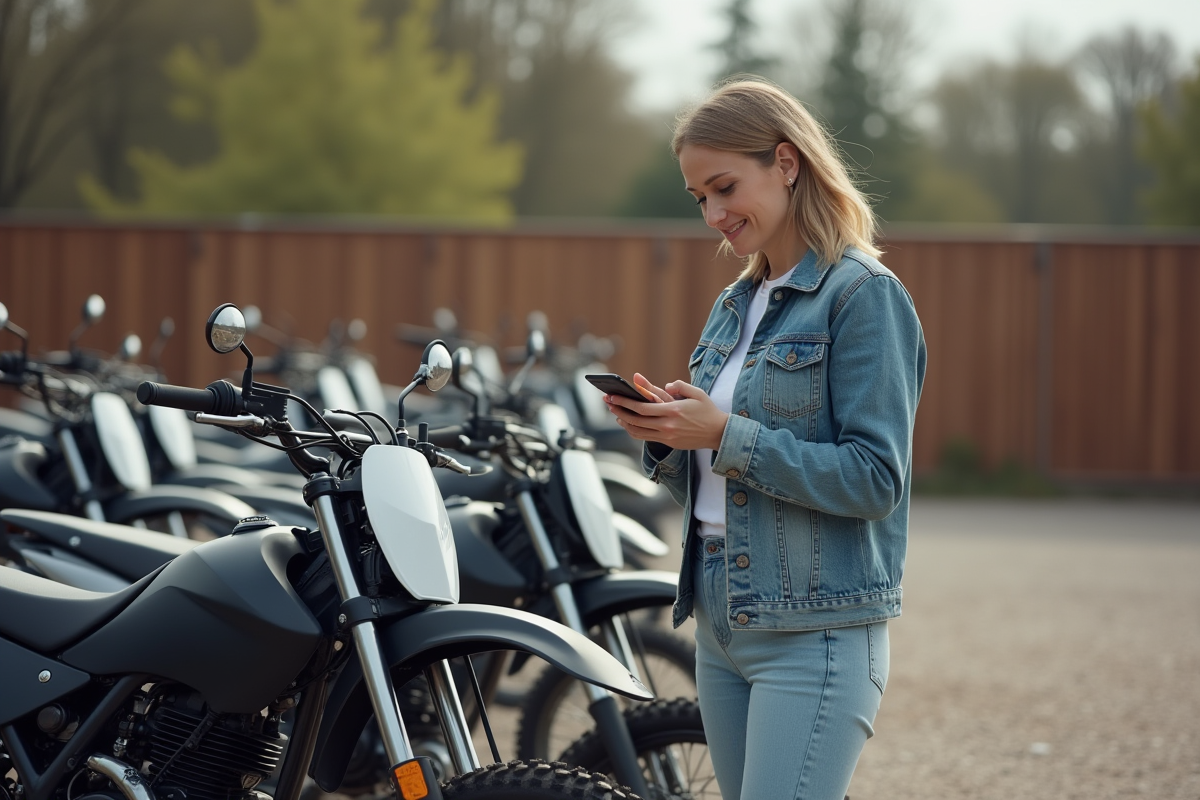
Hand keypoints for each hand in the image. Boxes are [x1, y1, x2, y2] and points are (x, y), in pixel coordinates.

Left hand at [605, 376, 728, 450]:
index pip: (642, 407)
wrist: (719, 433)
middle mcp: (668, 425)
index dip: (624, 402)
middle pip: (635, 420)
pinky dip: (634, 430)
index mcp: (673, 410)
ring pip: (637, 431)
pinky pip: (645, 437)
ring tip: (615, 413)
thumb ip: (678, 386)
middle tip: (607, 402)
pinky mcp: (669, 443)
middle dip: (618, 410)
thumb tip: (664, 385)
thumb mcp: (695, 392)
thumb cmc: (707, 410)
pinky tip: (629, 423)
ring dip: (624, 422)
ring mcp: (667, 436)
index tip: (613, 396)